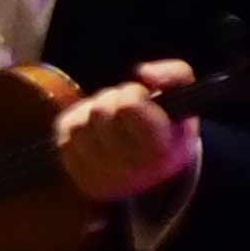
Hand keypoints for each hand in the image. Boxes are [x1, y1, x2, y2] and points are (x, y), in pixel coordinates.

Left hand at [54, 61, 199, 204]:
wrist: (159, 174)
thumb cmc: (170, 127)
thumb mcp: (185, 98)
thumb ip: (175, 74)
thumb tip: (143, 73)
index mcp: (160, 151)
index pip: (127, 106)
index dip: (132, 94)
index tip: (142, 99)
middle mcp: (132, 170)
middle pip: (100, 111)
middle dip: (112, 101)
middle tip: (127, 110)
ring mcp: (103, 176)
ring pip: (78, 124)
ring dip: (92, 115)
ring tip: (112, 123)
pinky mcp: (80, 175)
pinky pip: (64, 136)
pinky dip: (78, 126)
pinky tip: (97, 134)